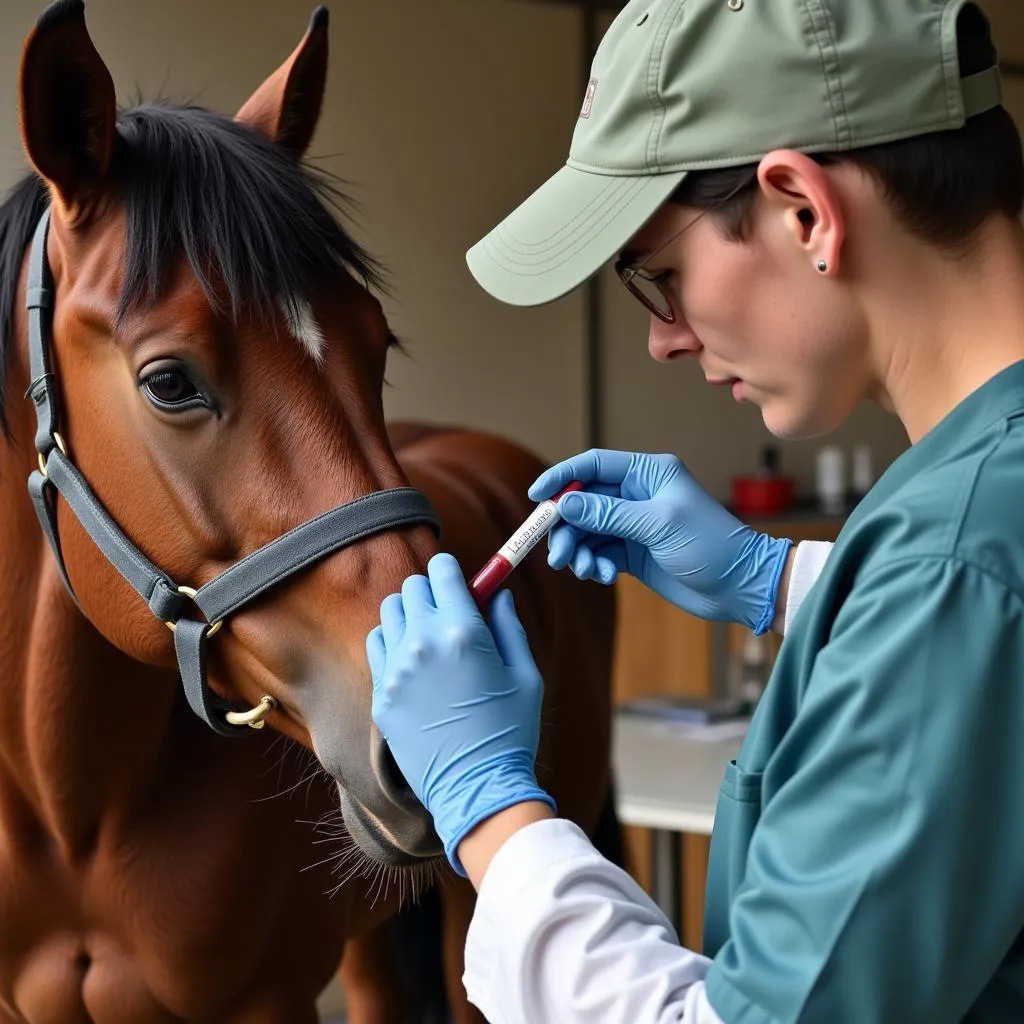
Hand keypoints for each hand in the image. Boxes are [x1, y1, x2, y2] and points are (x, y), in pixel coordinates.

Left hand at [367, 553, 555, 875]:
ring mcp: (397, 669)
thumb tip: (498, 593)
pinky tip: (412, 659)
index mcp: (464, 631)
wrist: (477, 789)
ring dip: (410, 612)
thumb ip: (509, 625)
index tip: (460, 578)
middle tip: (449, 610)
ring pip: (390, 611)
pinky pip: (376, 644)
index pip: (444, 571)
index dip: (453, 570)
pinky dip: (393, 641)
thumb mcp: (526, 674)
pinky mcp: (382, 694)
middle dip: (433, 591)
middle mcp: (424, 643)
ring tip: (429, 634)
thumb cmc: (511, 731)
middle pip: (414, 586)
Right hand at [530, 449, 791, 634]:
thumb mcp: (657, 524)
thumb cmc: (711, 545)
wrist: (740, 586)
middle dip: (567, 527)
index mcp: (648, 473)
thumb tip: (565, 503)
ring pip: (587, 531)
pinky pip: (599, 552)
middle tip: (558, 554)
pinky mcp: (633, 551)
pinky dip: (594, 564)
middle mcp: (637, 495)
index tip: (537, 497)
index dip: (562, 478)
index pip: (593, 465)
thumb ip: (608, 513)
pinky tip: (603, 576)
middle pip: (583, 502)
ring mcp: (634, 524)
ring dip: (578, 550)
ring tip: (584, 570)